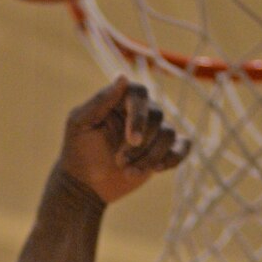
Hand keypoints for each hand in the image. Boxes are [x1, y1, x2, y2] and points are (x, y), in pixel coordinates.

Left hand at [56, 75, 188, 207]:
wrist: (86, 184)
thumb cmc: (78, 151)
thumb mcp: (80, 124)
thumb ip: (100, 101)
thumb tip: (123, 77)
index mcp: (120, 99)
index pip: (140, 95)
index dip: (139, 117)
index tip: (133, 140)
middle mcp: (141, 111)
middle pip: (157, 116)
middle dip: (141, 144)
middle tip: (119, 161)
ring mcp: (154, 131)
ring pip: (169, 134)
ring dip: (150, 157)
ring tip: (128, 171)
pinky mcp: (163, 150)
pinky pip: (183, 146)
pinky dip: (174, 158)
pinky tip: (156, 170)